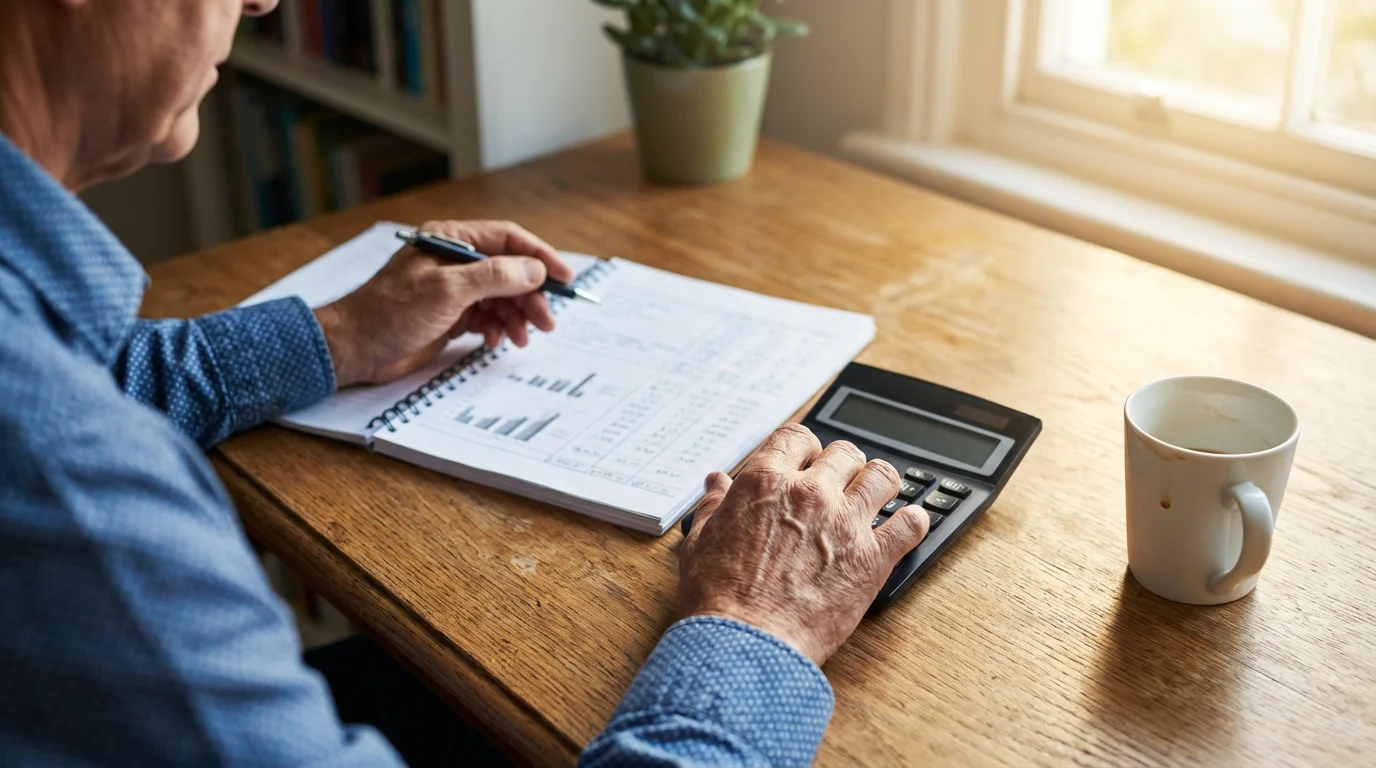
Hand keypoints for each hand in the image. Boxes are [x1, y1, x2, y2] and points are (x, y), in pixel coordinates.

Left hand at [313, 220, 575, 386]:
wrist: (355, 348)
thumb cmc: (391, 312)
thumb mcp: (448, 290)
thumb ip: (495, 277)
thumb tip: (535, 270)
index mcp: (451, 240)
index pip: (508, 239)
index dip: (540, 256)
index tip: (565, 278)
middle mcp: (454, 261)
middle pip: (509, 272)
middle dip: (530, 296)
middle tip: (547, 322)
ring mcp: (452, 289)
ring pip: (500, 298)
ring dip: (516, 317)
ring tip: (524, 338)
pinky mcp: (449, 316)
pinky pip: (486, 318)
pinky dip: (497, 329)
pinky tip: (496, 343)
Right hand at [677, 424, 929, 665]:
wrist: (745, 643)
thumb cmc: (718, 598)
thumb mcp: (701, 542)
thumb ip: (714, 505)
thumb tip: (718, 482)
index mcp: (767, 483)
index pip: (796, 438)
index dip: (803, 448)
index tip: (805, 462)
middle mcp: (811, 494)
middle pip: (843, 454)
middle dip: (842, 465)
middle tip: (840, 483)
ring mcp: (846, 524)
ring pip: (882, 477)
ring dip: (878, 483)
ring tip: (875, 496)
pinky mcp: (872, 559)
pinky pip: (909, 526)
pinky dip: (913, 521)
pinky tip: (908, 523)